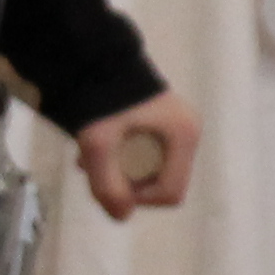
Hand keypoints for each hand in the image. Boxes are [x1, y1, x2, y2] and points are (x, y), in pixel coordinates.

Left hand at [71, 90, 199, 218]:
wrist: (91, 58)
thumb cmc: (99, 96)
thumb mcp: (97, 144)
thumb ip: (106, 185)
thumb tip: (121, 217)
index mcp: (184, 135)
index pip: (170, 192)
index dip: (138, 198)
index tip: (110, 183)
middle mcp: (186, 132)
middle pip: (159, 182)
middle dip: (125, 182)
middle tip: (94, 168)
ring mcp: (175, 128)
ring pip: (148, 169)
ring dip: (118, 170)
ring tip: (88, 157)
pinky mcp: (160, 124)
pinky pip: (144, 154)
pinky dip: (120, 157)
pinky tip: (94, 148)